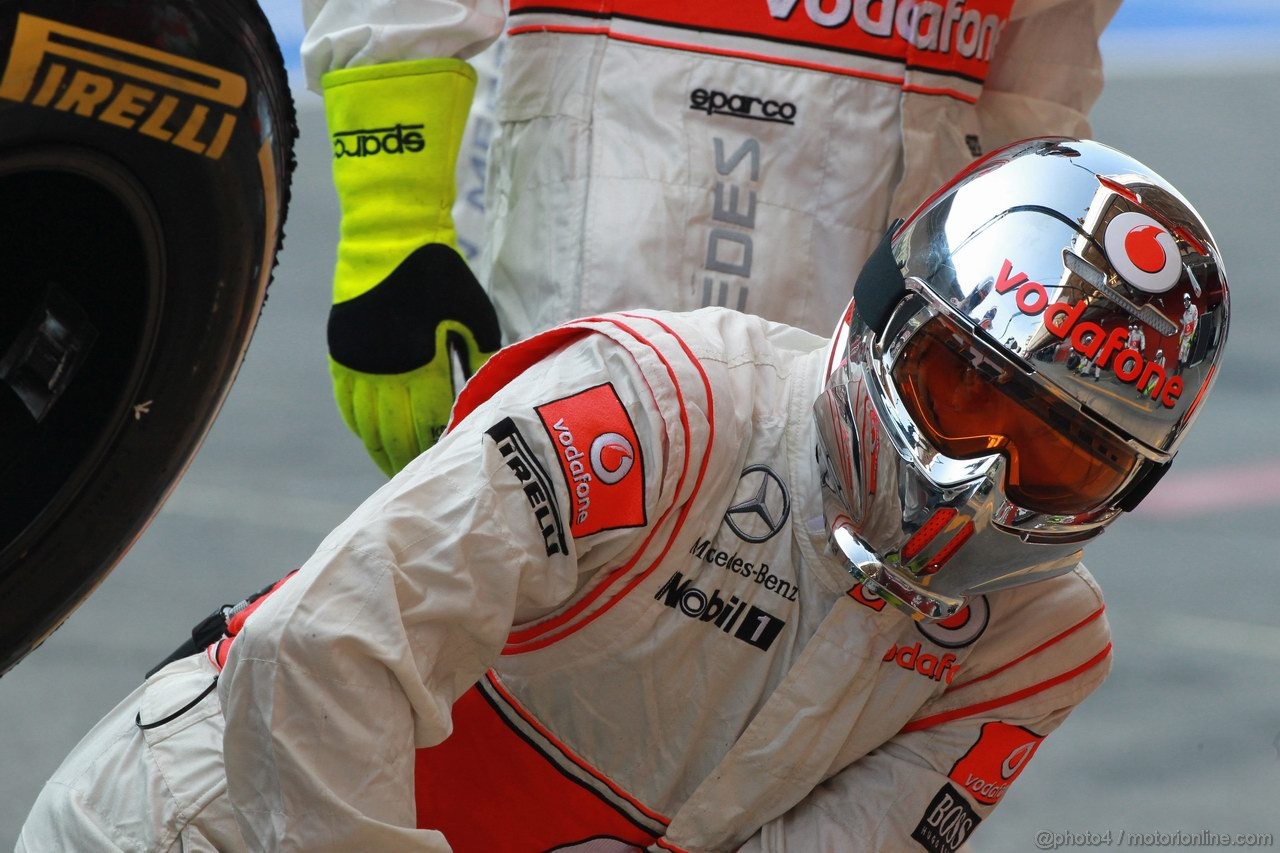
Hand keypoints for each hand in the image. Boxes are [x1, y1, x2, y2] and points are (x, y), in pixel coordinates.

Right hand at [323, 59, 492, 473]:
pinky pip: (346, 402)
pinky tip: (368, 435)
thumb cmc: (444, 278)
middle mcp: (384, 374)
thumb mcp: (475, 320)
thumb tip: (480, 399)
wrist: (390, 236)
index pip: (427, 428)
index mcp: (421, 368)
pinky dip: (357, 424)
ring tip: (390, 467)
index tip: (445, 467)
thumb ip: (477, 363)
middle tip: (417, 481)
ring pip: (364, 425)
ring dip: (378, 449)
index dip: (434, 451)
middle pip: (393, 436)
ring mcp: (357, 364)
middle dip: (405, 461)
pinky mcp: (340, 351)